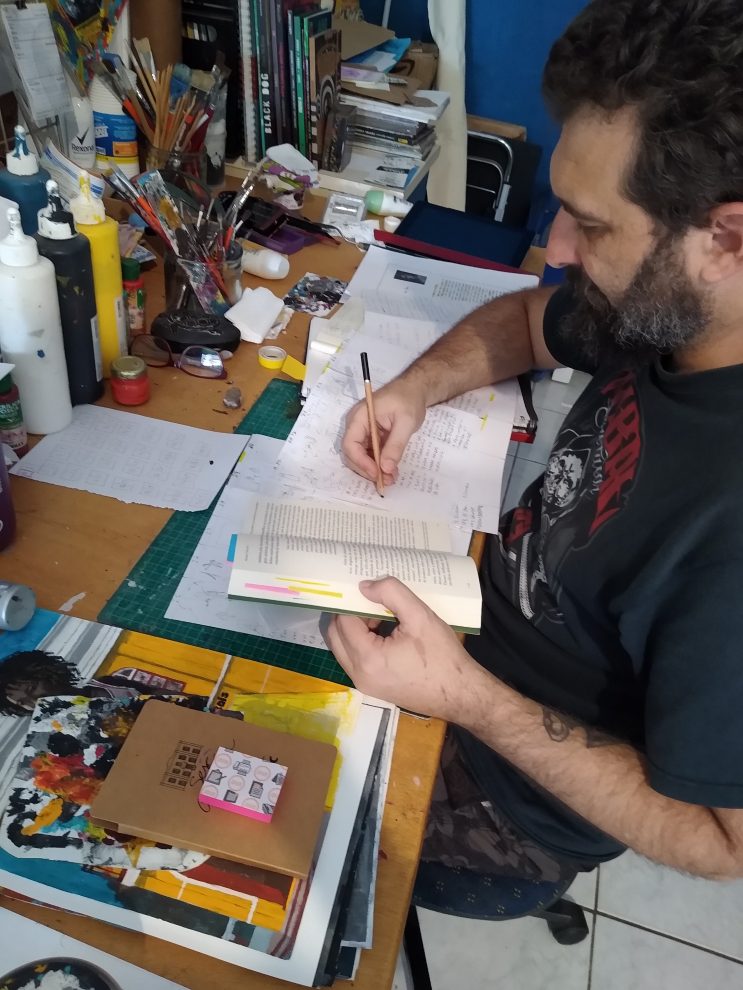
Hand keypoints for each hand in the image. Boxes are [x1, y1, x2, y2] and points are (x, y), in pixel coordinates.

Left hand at [325, 577, 483, 720]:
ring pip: (343, 648)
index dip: (353, 601)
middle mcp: (359, 675)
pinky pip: (355, 661)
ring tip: (382, 616)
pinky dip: (362, 643)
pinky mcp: (372, 689)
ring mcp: (364, 685)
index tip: (368, 589)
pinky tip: (386, 634)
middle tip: (372, 601)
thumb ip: (391, 593)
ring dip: (355, 629)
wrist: (460, 695)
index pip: (343, 620)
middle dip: (349, 614)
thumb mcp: (420, 616)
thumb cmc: (443, 656)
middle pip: (335, 635)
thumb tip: (364, 586)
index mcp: (368, 658)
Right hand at [341, 378, 425, 486]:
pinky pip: (368, 454)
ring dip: (373, 470)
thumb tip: (386, 469)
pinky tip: (390, 470)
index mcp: (360, 417)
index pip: (350, 443)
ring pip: (359, 457)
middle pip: (352, 454)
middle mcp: (356, 425)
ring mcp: (362, 431)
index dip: (361, 462)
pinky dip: (377, 464)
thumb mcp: (406, 422)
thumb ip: (396, 445)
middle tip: (387, 481)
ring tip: (391, 478)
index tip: (377, 474)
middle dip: (367, 469)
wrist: (414, 390)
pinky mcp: (370, 437)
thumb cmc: (409, 400)